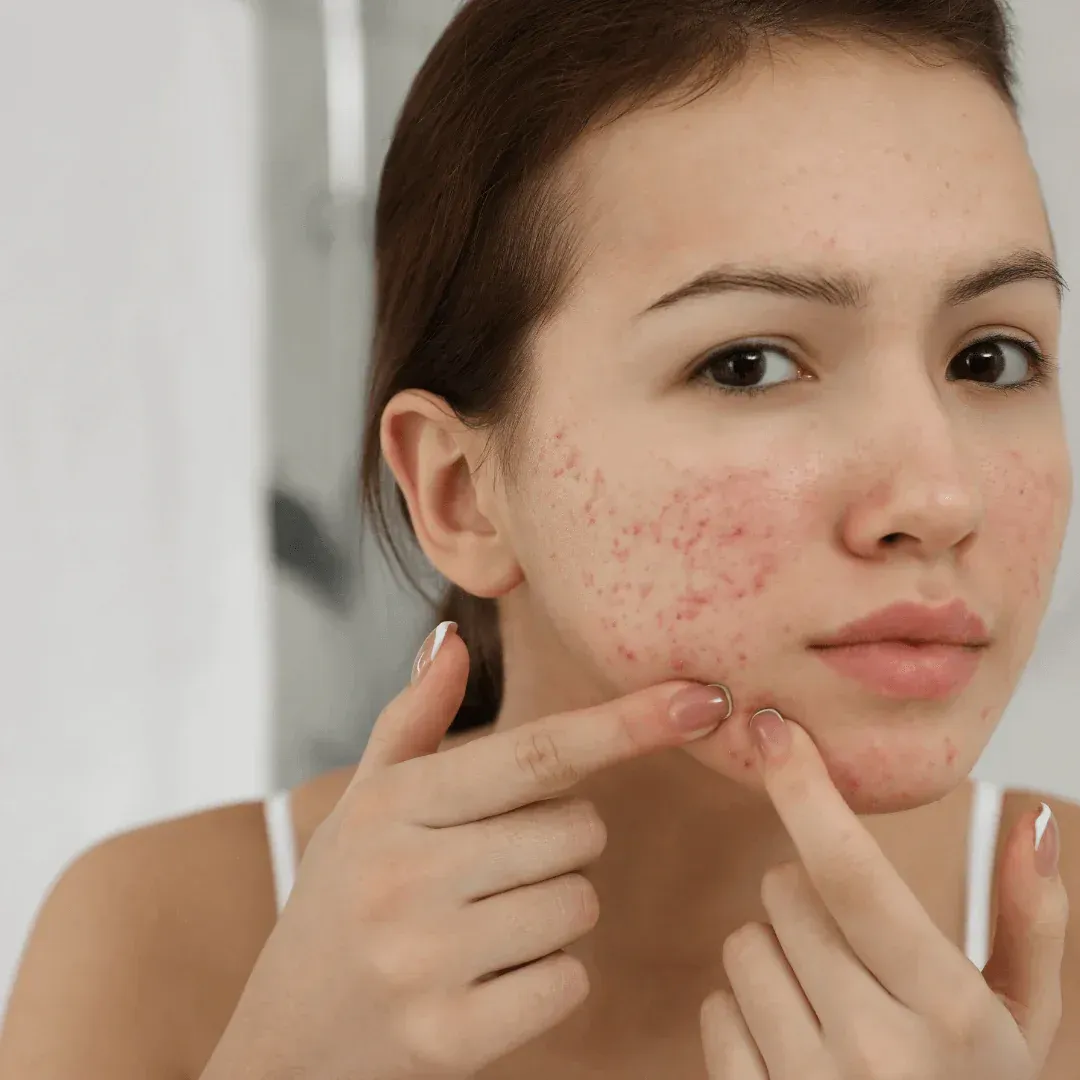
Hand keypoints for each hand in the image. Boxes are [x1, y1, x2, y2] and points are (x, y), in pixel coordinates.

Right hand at [201, 622, 732, 1079]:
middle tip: (502, 865)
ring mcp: (425, 959)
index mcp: (393, 804)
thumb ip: (413, 719)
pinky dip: (549, 979)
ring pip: (579, 905)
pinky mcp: (449, 1036)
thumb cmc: (338, 903)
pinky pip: (568, 982)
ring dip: (556, 912)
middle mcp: (406, 874)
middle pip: (578, 832)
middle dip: (565, 843)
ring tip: (486, 925)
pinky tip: (489, 980)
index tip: (700, 699)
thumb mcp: (363, 804)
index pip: (534, 752)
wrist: (285, 1044)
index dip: (624, 723)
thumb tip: (452, 637)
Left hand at [700, 709, 1068, 1079]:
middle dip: (806, 898)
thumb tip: (1027, 817)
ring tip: (829, 1003)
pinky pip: (716, 1010)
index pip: (852, 873)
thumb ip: (1029, 919)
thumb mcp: (1026, 1023)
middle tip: (851, 948)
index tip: (772, 730)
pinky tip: (796, 1045)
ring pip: (743, 944)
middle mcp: (874, 1049)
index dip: (805, 791)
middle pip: (784, 894)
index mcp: (948, 1009)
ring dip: (776, 953)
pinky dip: (745, 1012)